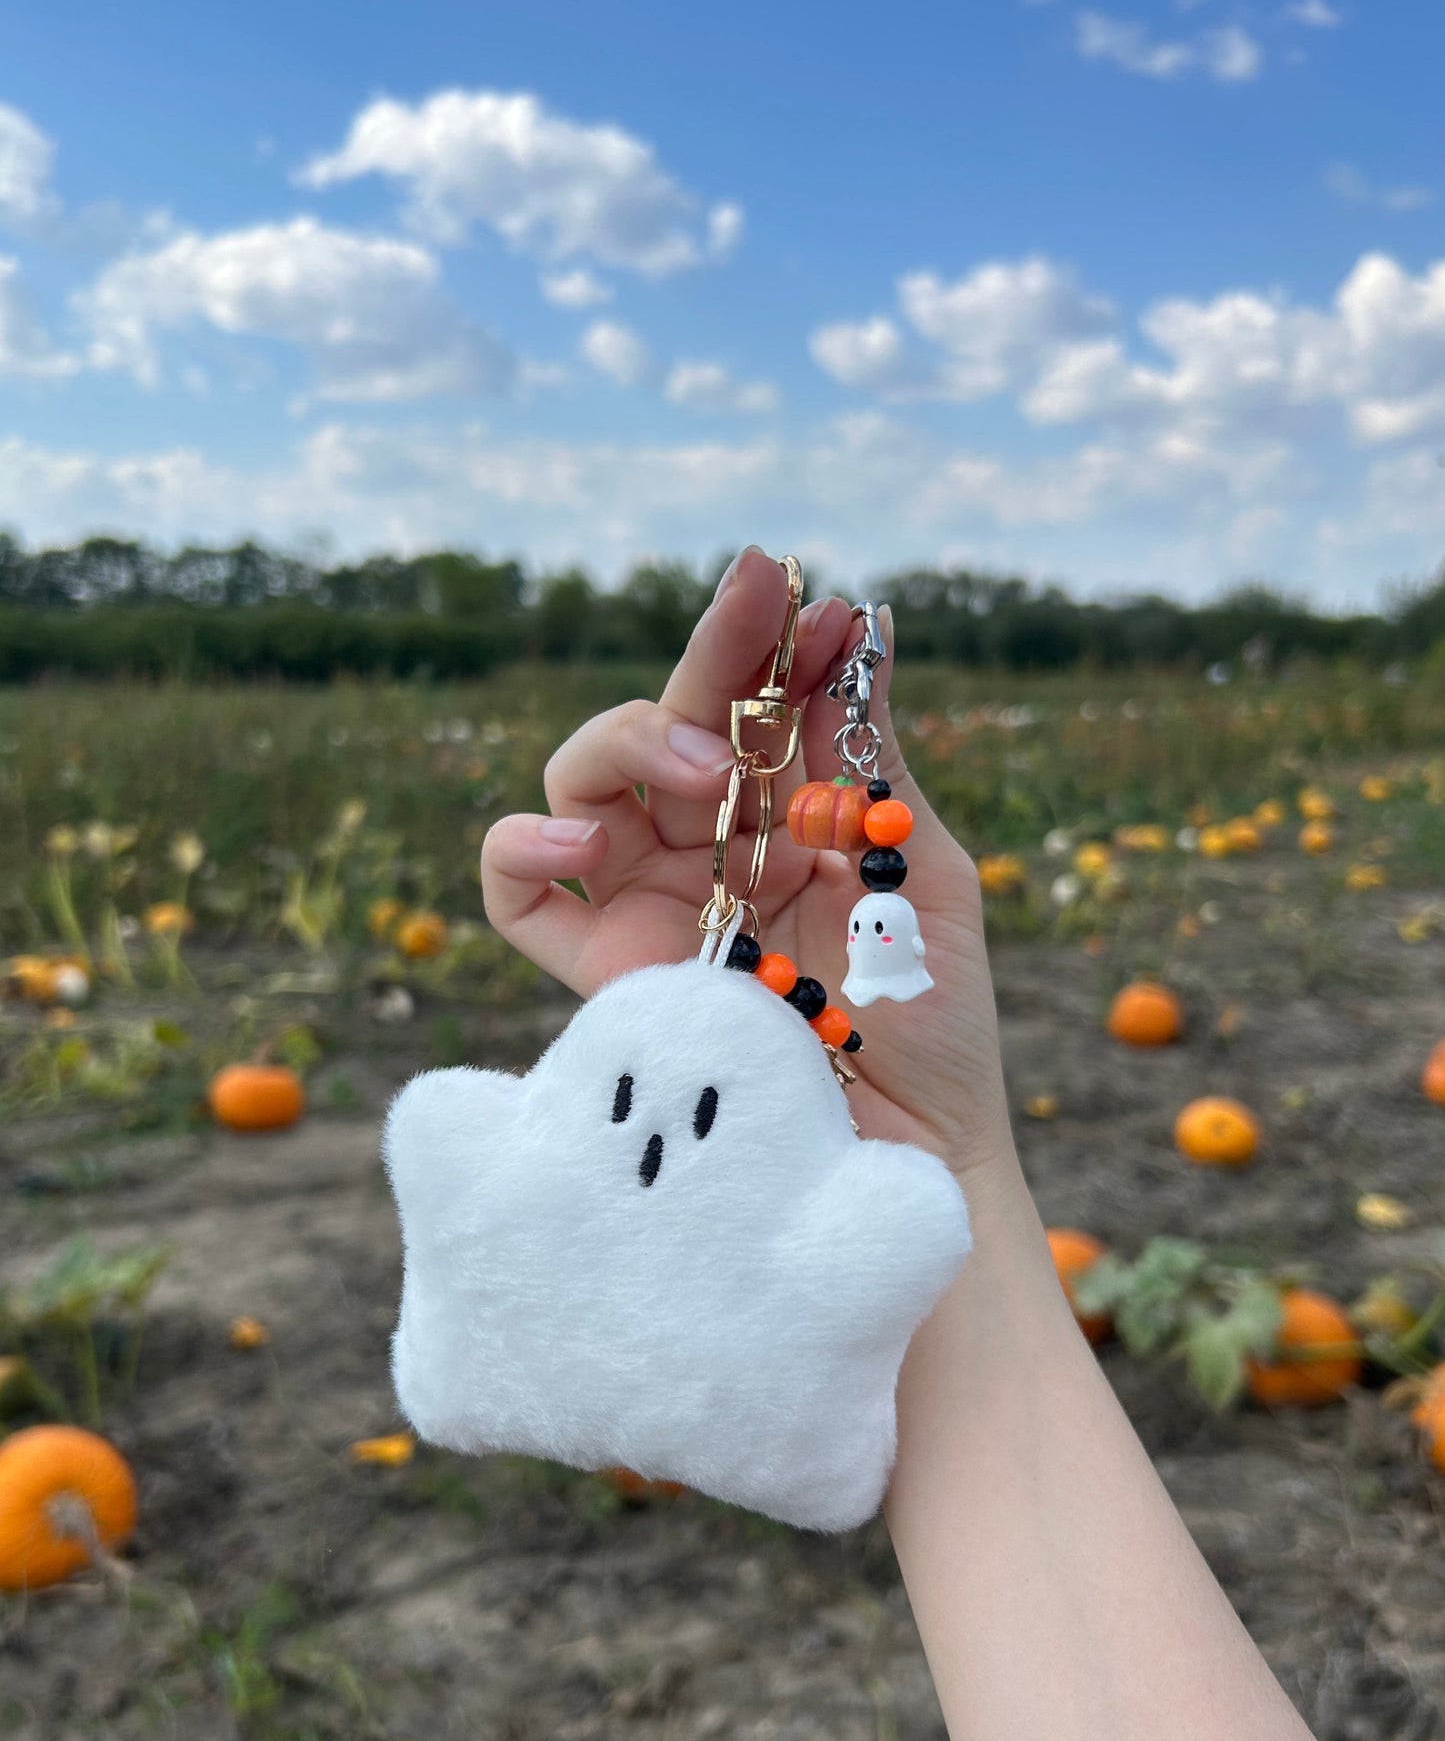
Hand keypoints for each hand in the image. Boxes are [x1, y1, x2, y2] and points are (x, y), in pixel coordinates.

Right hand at [482, 547, 1017, 1188]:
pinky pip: (517, 893)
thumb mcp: (918, 868)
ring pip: (585, 780)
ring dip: (632, 739)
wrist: (909, 1151)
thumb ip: (870, 757)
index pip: (759, 709)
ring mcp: (651, 904)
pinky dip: (522, 847)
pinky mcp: (604, 971)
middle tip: (757, 589)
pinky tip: (579, 839)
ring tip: (703, 768)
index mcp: (787, 819)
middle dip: (716, 648)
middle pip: (677, 722)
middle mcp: (711, 850)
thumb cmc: (931, 1021)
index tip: (819, 604)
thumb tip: (866, 627)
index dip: (774, 647)